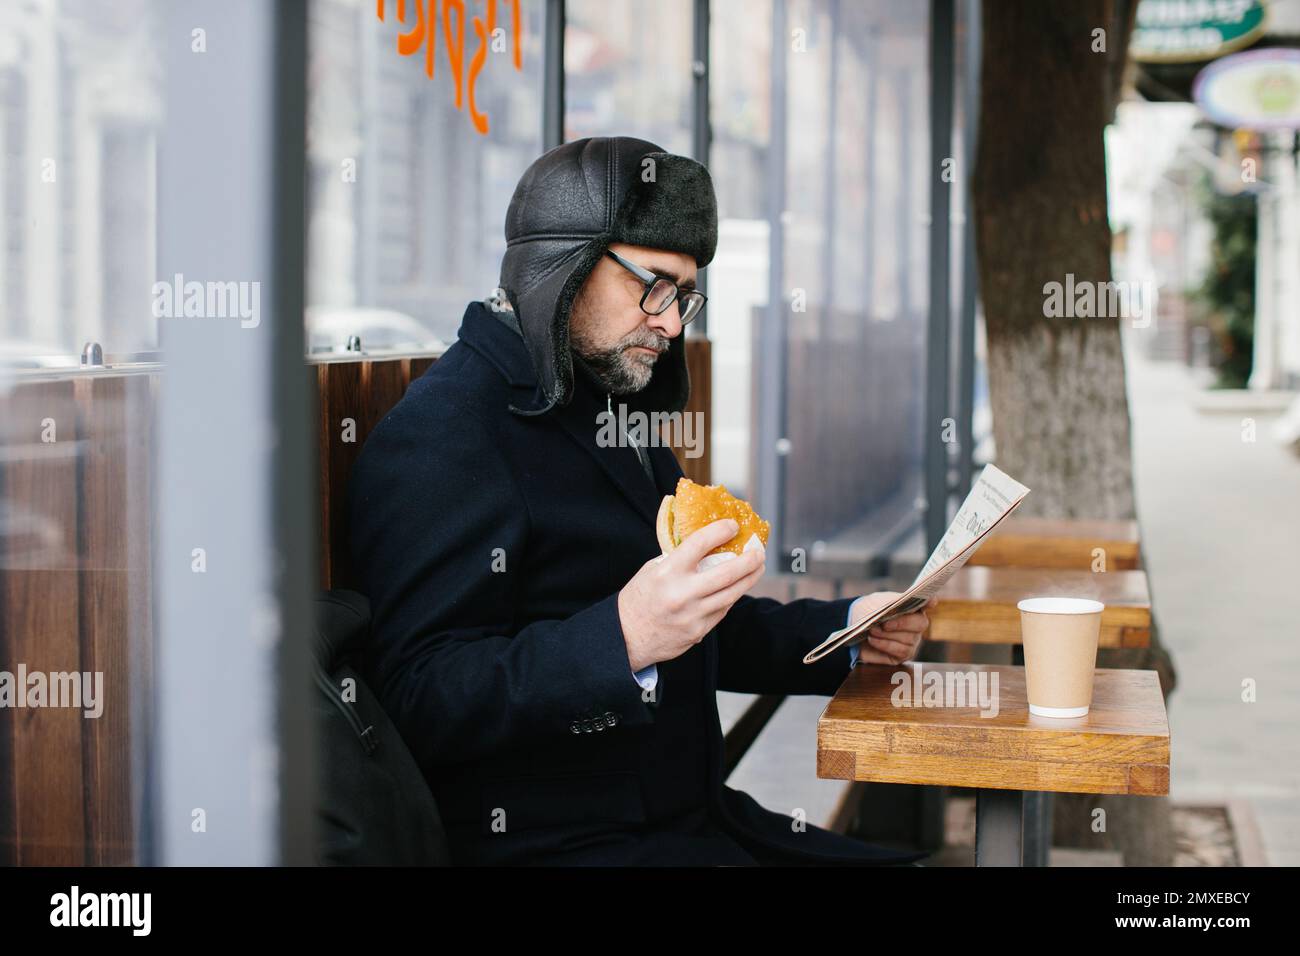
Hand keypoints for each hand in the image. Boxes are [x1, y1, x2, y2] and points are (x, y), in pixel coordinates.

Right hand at [619, 518, 765, 670]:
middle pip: (727, 573)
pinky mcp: (698, 631)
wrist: (626, 637)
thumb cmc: (638, 599)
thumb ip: (677, 558)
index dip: (721, 531)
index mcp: (667, 572)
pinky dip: (732, 596)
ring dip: (749, 579)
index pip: (700, 544)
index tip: (733, 525)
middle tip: (759, 550)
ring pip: (731, 594)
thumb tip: (705, 543)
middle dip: (749, 560)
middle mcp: (682, 593)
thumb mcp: (651, 570)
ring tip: (758, 567)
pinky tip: (737, 587)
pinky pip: (722, 610)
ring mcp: (693, 615)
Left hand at [847, 591, 935, 664]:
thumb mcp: (874, 604)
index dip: (930, 602)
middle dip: (902, 623)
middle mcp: (917, 623)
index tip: (931, 600)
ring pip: (908, 639)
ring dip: (887, 635)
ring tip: (872, 631)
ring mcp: (913, 639)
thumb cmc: (867, 612)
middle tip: (884, 624)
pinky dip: (884, 644)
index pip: (926, 602)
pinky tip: (872, 640)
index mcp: (912, 605)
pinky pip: (900, 650)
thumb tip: (894, 608)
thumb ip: (888, 605)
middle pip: (920, 623)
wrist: (854, 629)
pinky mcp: (904, 654)